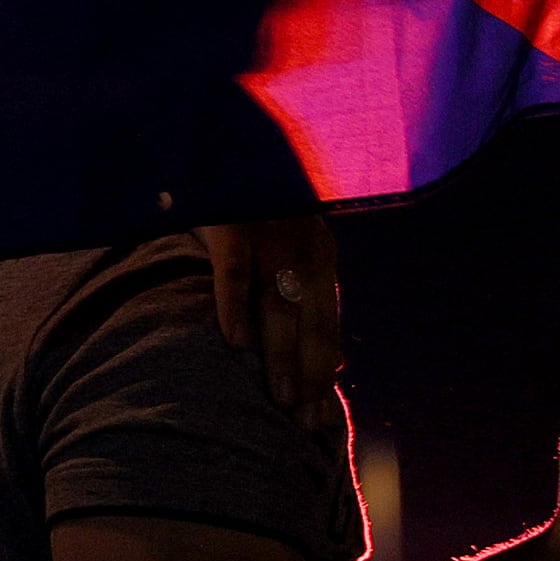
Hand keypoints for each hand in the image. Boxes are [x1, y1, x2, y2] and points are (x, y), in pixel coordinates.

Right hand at [197, 215, 342, 426]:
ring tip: (281, 400)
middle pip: (311, 322)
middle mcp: (304, 247)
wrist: (221, 137)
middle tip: (304, 423)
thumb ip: (303, 293)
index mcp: (320, 254)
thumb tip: (337, 358)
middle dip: (311, 375)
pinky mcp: (232, 224)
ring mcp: (269, 235)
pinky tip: (236, 343)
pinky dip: (235, 307)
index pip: (327, 324)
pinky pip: (235, 273)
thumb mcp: (287, 241)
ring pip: (280, 307)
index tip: (322, 419)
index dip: (325, 371)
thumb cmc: (248, 199)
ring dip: (282, 356)